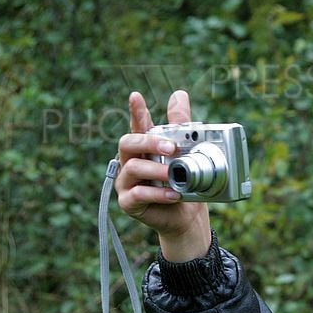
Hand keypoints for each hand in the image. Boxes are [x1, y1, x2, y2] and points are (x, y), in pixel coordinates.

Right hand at [115, 90, 211, 260]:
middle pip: (128, 142)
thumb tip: (179, 94)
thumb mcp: (186, 154)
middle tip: (171, 148)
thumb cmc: (183, 184)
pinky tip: (172, 194)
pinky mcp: (128, 202)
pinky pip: (137, 194)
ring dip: (156, 170)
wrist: (186, 218)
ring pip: (133, 168)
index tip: (136, 96)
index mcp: (144, 148)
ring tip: (174, 175)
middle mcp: (131, 161)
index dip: (136, 111)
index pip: (137, 125)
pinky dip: (156, 194)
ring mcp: (127, 182)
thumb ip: (180, 125)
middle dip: (149, 142)